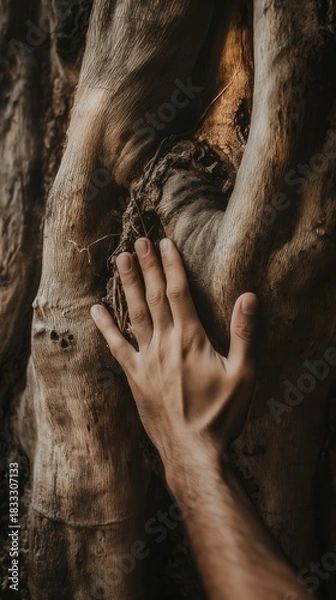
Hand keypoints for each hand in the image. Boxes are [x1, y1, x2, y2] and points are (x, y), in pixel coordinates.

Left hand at [91, 238, 257, 471]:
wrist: (192, 452)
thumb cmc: (221, 415)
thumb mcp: (244, 375)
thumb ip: (245, 334)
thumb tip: (249, 296)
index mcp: (191, 339)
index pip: (180, 292)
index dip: (172, 265)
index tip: (165, 243)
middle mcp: (165, 343)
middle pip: (154, 296)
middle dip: (147, 266)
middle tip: (138, 240)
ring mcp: (146, 360)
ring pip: (134, 314)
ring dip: (127, 285)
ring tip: (118, 260)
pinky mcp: (134, 377)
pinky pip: (116, 347)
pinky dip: (105, 326)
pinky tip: (95, 309)